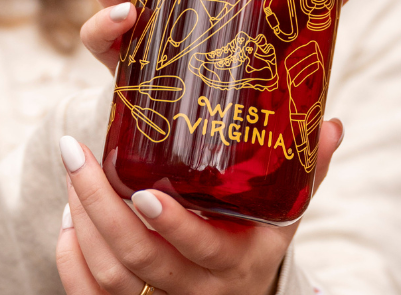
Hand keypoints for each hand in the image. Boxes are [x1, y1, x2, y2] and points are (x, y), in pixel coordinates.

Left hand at [56, 120, 343, 294]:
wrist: (240, 290)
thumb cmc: (258, 237)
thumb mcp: (286, 208)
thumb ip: (308, 168)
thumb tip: (334, 123)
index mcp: (239, 261)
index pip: (202, 251)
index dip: (171, 226)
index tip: (141, 189)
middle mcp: (200, 289)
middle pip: (140, 261)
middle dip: (99, 206)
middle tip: (76, 154)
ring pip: (110, 278)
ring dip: (82, 223)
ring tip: (71, 172)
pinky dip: (70, 259)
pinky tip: (67, 216)